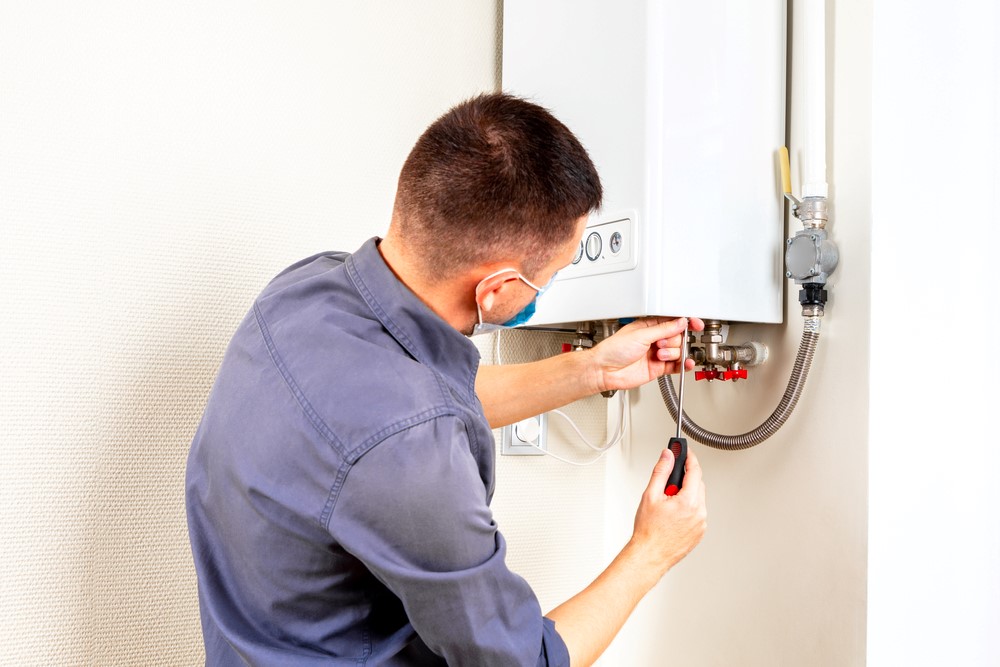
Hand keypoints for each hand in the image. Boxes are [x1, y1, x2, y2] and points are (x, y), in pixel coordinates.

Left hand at [589, 317, 704, 392]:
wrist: (604, 370)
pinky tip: (685, 363)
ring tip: (659, 355)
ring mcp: (656, 354)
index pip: (672, 321)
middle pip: (677, 337)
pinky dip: (682, 365)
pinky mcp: (658, 368)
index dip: (685, 322)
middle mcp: (654, 339)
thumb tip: (680, 323)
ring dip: (672, 353)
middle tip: (660, 344)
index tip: (695, 324)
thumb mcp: (640, 335)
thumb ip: (663, 329)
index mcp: (649, 326)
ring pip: (677, 351)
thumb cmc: (613, 350)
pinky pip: (676, 366)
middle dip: (673, 341)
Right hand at [630, 448, 706, 576]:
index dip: (689, 458)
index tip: (685, 452)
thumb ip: (661, 471)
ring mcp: (701, 524)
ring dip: (686, 495)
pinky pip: (698, 512)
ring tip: (668, 505)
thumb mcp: (650, 495)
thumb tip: (667, 456)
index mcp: (688, 502)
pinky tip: (673, 515)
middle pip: (698, 484)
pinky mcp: (700, 532)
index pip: (695, 471)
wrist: (649, 555)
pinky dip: (688, 508)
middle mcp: (699, 512)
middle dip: (685, 479)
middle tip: (668, 485)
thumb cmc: (648, 530)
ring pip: (698, 499)